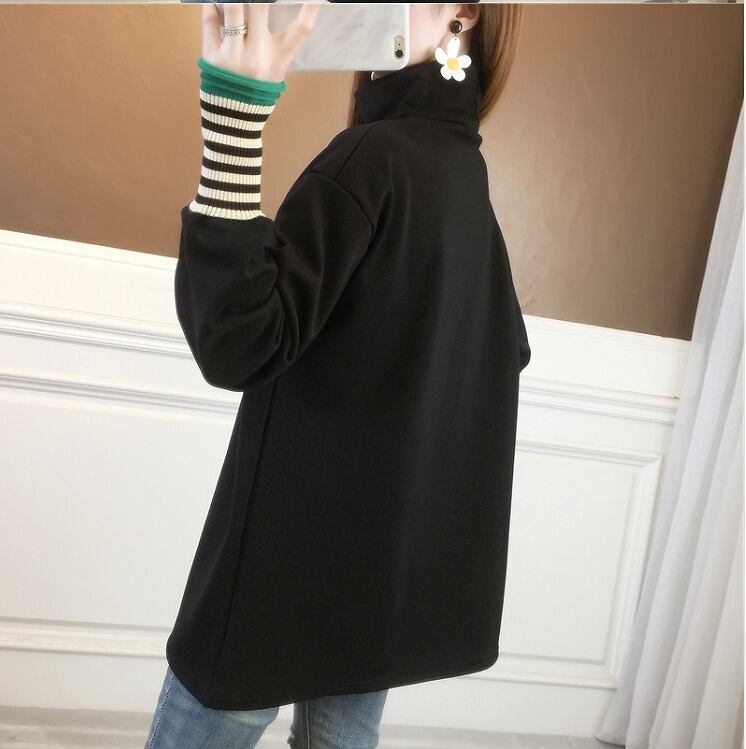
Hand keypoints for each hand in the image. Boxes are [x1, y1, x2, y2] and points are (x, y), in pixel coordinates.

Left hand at [201, 3, 319, 82]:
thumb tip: (281, 8)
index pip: (301, 29)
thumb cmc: (258, 90)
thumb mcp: (276, 71)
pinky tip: (212, 2)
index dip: (311, 7)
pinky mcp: (212, 56)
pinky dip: (210, 6)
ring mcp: (233, 55)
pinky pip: (210, 22)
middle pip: (260, 8)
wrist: (233, 118)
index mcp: (278, 58)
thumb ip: (279, 43)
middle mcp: (257, 55)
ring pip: (233, 9)